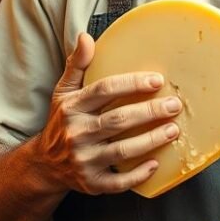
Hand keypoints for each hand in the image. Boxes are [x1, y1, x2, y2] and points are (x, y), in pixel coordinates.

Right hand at [33, 32, 182, 194]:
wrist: (45, 165)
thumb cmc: (62, 122)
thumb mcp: (63, 92)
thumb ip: (77, 65)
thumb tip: (85, 37)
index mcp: (72, 107)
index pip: (104, 91)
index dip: (132, 84)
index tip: (157, 80)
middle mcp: (76, 133)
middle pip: (118, 120)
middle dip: (150, 112)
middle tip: (174, 105)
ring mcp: (84, 160)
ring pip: (122, 151)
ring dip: (151, 140)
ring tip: (173, 130)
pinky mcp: (92, 183)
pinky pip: (118, 182)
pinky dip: (138, 175)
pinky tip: (155, 164)